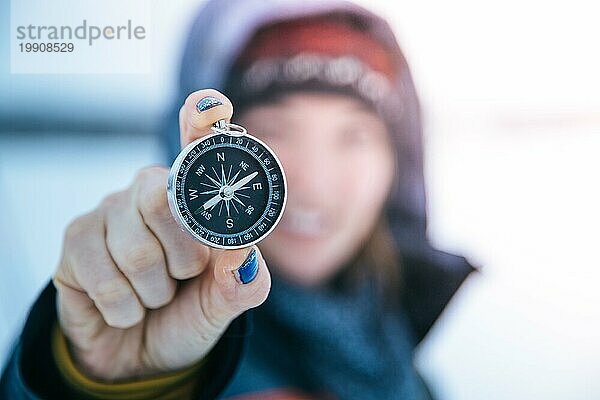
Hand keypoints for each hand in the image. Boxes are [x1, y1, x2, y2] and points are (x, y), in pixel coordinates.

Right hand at [52, 89, 271, 379]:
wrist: (140, 356)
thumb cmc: (186, 315)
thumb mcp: (223, 306)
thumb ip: (242, 285)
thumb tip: (244, 254)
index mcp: (195, 200)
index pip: (197, 150)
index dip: (203, 123)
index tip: (209, 105)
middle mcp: (152, 193)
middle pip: (164, 200)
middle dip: (184, 259)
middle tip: (182, 277)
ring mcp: (111, 212)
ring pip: (136, 250)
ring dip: (153, 291)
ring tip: (153, 295)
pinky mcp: (77, 239)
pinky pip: (103, 276)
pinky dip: (124, 307)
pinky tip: (124, 307)